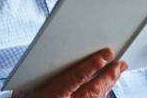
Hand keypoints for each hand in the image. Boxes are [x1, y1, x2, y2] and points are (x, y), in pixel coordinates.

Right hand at [13, 48, 127, 97]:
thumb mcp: (27, 86)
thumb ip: (43, 71)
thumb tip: (55, 52)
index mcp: (52, 96)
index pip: (75, 78)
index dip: (91, 66)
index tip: (105, 55)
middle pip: (92, 90)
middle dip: (108, 75)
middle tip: (120, 62)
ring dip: (109, 83)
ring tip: (119, 70)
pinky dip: (103, 93)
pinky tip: (107, 86)